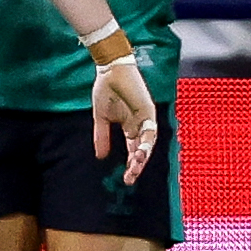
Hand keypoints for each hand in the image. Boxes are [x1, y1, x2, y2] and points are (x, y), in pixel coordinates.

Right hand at [92, 57, 159, 181]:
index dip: (131, 165)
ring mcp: (146, 119)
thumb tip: (100, 157)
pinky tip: (141, 151)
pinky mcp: (148, 110)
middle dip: (137, 165)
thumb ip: (102, 136)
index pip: (134, 151)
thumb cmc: (106, 90)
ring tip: (136, 167)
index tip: (126, 180)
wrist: (110, 70)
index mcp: (130, 128)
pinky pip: (150, 129)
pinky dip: (146, 140)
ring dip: (143, 156)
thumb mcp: (101, 118)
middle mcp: (141, 126)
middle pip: (142, 150)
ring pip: (148, 143)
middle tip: (130, 178)